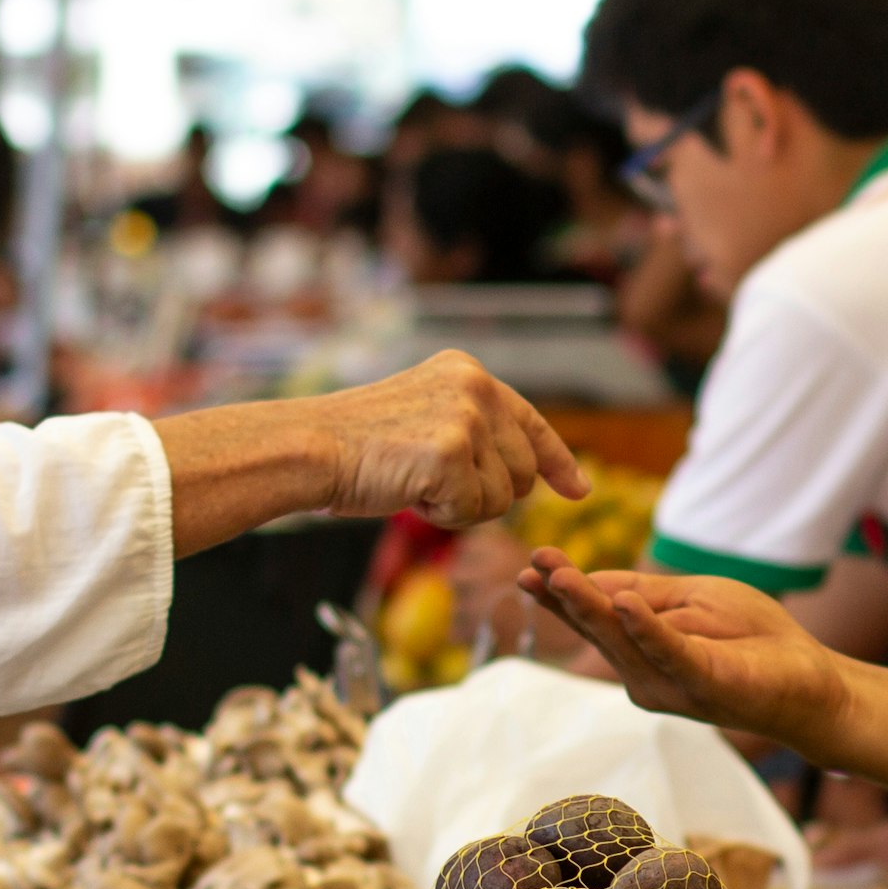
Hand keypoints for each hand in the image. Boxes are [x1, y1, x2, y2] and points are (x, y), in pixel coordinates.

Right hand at [313, 350, 584, 526]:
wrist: (308, 446)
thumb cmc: (356, 445)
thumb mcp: (425, 418)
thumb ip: (474, 432)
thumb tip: (531, 478)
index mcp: (467, 372)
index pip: (530, 421)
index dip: (558, 461)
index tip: (578, 489)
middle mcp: (475, 387)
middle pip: (523, 471)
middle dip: (488, 493)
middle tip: (432, 483)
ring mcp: (466, 418)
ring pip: (504, 498)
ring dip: (463, 506)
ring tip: (414, 481)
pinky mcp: (452, 453)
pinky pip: (474, 512)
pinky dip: (442, 516)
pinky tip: (408, 491)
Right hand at [523, 553, 852, 750]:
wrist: (810, 680)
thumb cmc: (753, 640)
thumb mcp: (695, 600)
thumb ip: (648, 593)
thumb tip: (597, 581)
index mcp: (640, 651)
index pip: (594, 616)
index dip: (561, 592)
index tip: (532, 565)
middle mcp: (644, 675)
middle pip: (599, 628)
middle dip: (564, 597)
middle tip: (532, 567)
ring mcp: (671, 685)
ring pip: (623, 640)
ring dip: (590, 607)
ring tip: (560, 577)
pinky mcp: (705, 683)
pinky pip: (671, 653)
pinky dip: (646, 629)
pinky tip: (623, 604)